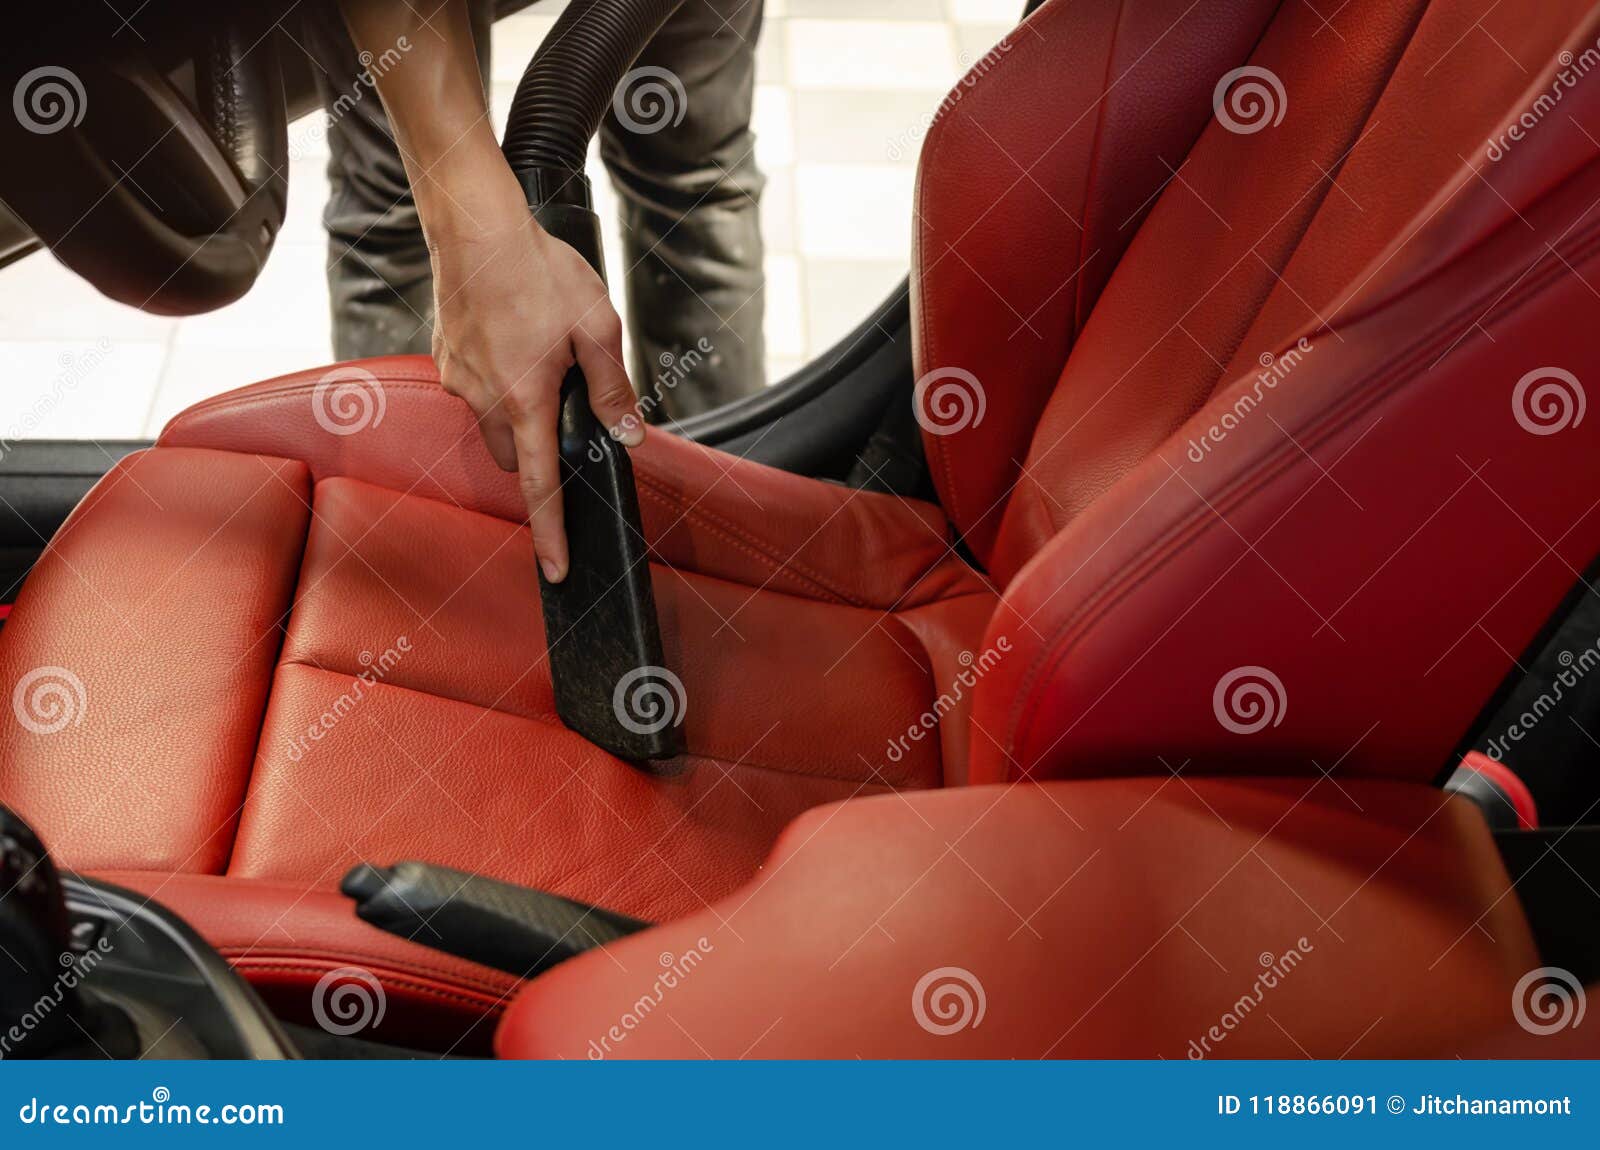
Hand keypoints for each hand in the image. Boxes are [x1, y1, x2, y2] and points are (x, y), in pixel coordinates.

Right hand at [425, 155, 643, 583]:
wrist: (475, 224)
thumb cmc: (537, 270)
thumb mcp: (597, 327)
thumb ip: (613, 387)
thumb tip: (630, 433)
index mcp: (525, 402)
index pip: (539, 487)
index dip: (552, 532)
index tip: (555, 569)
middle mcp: (484, 400)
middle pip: (514, 457)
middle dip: (539, 448)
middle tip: (566, 400)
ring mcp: (459, 378)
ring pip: (494, 422)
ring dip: (519, 410)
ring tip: (541, 354)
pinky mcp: (446, 357)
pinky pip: (477, 389)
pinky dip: (498, 380)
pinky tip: (515, 336)